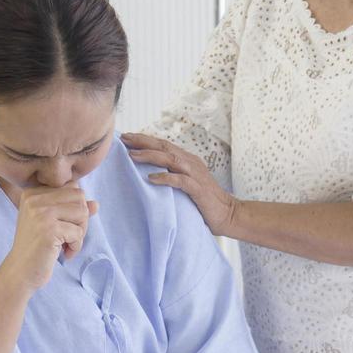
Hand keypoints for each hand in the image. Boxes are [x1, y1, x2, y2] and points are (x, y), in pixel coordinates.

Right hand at [0, 183, 98, 290]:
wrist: (19, 272)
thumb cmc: (37, 247)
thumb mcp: (54, 223)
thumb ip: (73, 210)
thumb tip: (96, 204)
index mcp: (33, 193)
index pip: (72, 187)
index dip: (75, 207)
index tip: (64, 224)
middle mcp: (34, 199)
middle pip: (79, 197)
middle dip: (81, 218)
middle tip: (69, 235)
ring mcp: (41, 214)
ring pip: (82, 212)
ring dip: (80, 232)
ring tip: (66, 243)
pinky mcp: (49, 230)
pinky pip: (78, 232)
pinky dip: (76, 246)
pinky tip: (64, 253)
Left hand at [121, 134, 238, 236]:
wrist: (228, 214)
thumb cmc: (205, 201)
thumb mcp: (187, 183)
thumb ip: (173, 174)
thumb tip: (149, 172)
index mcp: (188, 160)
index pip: (163, 145)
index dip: (145, 139)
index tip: (127, 137)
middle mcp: (191, 163)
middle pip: (164, 147)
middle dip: (143, 142)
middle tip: (124, 139)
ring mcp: (196, 175)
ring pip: (170, 159)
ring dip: (150, 156)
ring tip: (132, 156)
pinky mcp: (198, 189)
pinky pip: (180, 180)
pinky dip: (165, 178)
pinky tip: (151, 178)